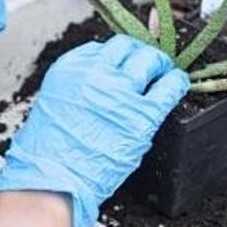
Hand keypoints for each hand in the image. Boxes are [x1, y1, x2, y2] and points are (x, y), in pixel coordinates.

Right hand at [0, 35, 188, 226]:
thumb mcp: (53, 103)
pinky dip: (177, 82)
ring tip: (163, 71)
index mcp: (70, 69)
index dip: (116, 56)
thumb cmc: (48, 152)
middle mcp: (95, 73)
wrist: (53, 179)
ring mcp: (120, 92)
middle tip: (146, 63)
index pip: (101, 48)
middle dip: (138, 53)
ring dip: (158, 63)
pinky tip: (178, 83)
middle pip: (126, 47)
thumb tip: (102, 82)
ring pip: (150, 60)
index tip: (123, 62)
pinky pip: (169, 88)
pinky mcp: (142, 115)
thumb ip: (77, 86)